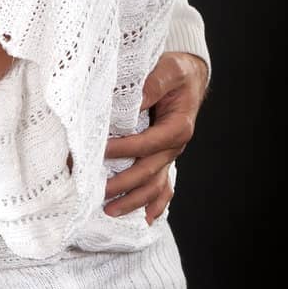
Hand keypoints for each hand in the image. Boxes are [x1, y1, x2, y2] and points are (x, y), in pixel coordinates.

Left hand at [103, 51, 208, 223]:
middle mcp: (174, 146)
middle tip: (98, 192)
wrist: (189, 76)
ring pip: (154, 185)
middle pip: (148, 172)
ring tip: (111, 211)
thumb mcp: (168, 69)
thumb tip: (134, 101)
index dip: (122, 150)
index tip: (98, 152)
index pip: (146, 144)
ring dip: (133, 201)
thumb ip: (152, 84)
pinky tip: (145, 219)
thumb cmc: (177, 72)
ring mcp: (170, 155)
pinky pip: (163, 186)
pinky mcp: (164, 157)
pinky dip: (155, 204)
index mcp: (177, 127)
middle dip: (123, 184)